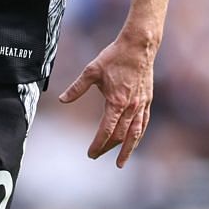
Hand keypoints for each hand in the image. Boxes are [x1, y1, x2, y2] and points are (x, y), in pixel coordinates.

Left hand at [57, 33, 158, 166]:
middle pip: (120, 135)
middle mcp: (130, 107)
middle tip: (97, 156)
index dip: (98, 144)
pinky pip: (144, 122)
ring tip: (121, 162)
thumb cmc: (114, 57)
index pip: (106, 130)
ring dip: (128, 149)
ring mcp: (141, 104)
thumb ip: (77, 88)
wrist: (139, 46)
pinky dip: (138, 135)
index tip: (90, 153)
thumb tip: (62, 100)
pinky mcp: (147, 100)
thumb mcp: (91, 71)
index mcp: (116, 102)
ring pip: (135, 133)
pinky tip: (134, 140)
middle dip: (108, 148)